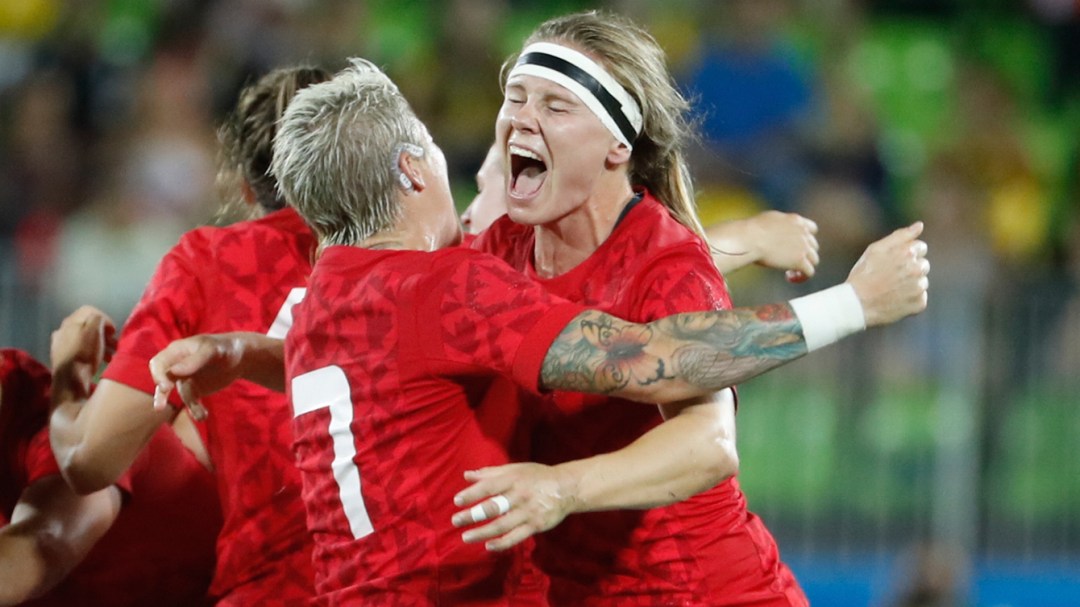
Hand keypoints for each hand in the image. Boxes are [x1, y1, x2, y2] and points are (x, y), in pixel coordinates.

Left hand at [51, 306, 115, 396]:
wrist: (69, 381)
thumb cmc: (84, 353)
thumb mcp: (95, 331)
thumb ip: (98, 319)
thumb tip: (100, 319)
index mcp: (71, 320)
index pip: (90, 310)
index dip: (105, 318)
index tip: (114, 331)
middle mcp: (63, 329)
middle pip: (87, 326)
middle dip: (103, 334)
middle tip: (114, 344)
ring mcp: (60, 343)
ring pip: (84, 339)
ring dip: (99, 345)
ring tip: (110, 356)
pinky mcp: (61, 357)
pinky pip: (79, 349)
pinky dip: (90, 352)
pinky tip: (97, 362)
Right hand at [148, 334, 244, 416]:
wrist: (240, 357)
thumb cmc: (225, 347)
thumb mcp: (212, 350)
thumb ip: (194, 360)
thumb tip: (173, 372)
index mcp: (177, 351)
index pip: (158, 363)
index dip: (157, 375)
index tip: (165, 387)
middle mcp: (177, 366)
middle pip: (162, 380)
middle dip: (161, 395)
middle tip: (159, 407)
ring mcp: (185, 379)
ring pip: (180, 395)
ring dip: (190, 406)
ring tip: (201, 415)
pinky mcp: (195, 390)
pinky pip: (191, 403)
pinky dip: (196, 410)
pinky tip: (202, 416)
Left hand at [451, 463, 578, 551]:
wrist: (567, 488)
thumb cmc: (537, 476)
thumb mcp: (515, 469)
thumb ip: (490, 473)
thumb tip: (466, 475)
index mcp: (514, 479)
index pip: (489, 487)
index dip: (472, 494)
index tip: (457, 501)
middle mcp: (520, 495)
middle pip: (493, 507)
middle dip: (472, 515)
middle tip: (455, 521)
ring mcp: (528, 512)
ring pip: (502, 525)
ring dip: (482, 532)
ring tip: (465, 537)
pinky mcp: (536, 525)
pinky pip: (516, 536)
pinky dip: (502, 543)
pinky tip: (488, 546)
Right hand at [746, 211, 819, 280]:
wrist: (750, 238)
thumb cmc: (751, 230)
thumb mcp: (769, 220)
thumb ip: (778, 226)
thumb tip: (773, 233)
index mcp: (795, 220)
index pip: (812, 229)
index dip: (806, 239)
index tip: (796, 246)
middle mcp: (803, 232)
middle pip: (813, 246)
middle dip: (804, 254)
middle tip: (789, 261)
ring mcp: (803, 247)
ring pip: (814, 260)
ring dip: (804, 266)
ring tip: (789, 272)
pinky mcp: (800, 261)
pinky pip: (809, 272)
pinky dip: (801, 277)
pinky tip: (789, 278)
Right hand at [846, 222, 929, 326]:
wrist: (857, 304)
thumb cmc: (863, 274)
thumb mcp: (876, 249)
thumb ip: (900, 235)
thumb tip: (920, 225)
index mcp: (908, 252)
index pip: (921, 247)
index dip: (906, 253)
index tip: (894, 261)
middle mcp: (917, 269)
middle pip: (923, 264)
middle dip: (911, 268)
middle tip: (891, 276)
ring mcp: (919, 287)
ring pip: (922, 282)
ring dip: (911, 284)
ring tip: (892, 289)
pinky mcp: (919, 303)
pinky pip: (921, 298)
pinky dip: (911, 299)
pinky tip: (896, 300)